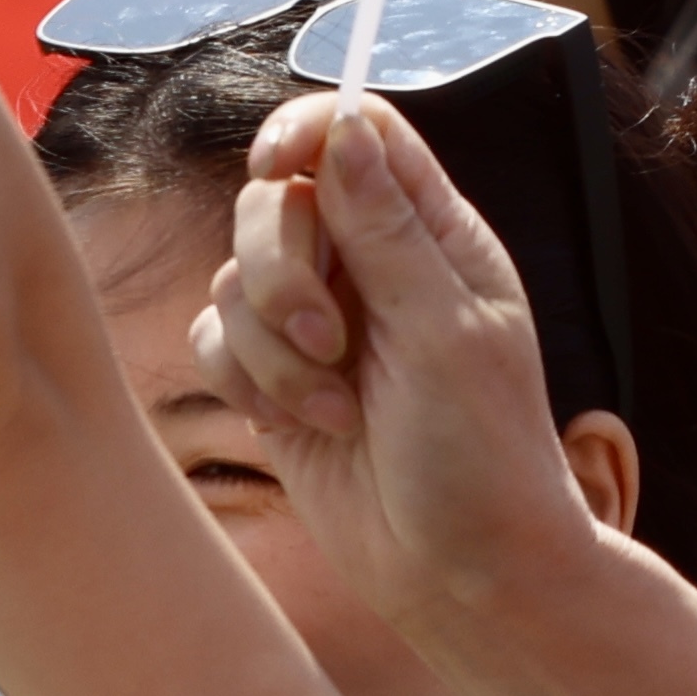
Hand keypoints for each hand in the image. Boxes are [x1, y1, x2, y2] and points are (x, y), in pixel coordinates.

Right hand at [204, 86, 612, 642]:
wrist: (457, 571)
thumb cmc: (481, 453)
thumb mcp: (445, 332)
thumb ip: (386, 230)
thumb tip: (346, 124)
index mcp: (432, 235)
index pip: (359, 132)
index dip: (307, 130)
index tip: (276, 166)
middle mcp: (370, 265)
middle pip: (275, 200)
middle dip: (280, 268)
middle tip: (330, 340)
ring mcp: (318, 322)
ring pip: (235, 275)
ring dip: (272, 346)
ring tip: (336, 405)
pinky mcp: (275, 378)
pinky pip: (215, 339)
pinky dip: (247, 381)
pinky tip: (304, 423)